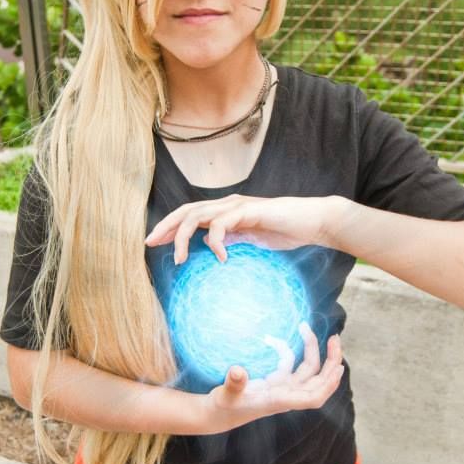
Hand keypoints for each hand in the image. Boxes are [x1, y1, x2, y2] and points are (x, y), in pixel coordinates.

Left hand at [145, 194, 336, 263]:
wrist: (313, 222)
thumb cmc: (287, 231)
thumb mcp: (253, 240)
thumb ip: (233, 240)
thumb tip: (211, 246)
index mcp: (226, 211)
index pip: (190, 215)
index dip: (170, 227)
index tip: (155, 243)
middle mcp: (228, 204)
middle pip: (186, 210)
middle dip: (165, 227)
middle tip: (150, 244)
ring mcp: (237, 205)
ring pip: (197, 215)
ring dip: (182, 237)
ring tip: (178, 259)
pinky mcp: (248, 210)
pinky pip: (221, 224)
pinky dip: (215, 242)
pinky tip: (221, 258)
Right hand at [200, 323, 343, 434]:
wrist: (217, 415)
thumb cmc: (222, 408)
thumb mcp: (225, 395)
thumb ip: (234, 384)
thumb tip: (238, 371)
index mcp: (279, 401)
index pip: (312, 398)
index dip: (328, 385)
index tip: (338, 368)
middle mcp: (285, 396)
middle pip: (318, 382)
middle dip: (330, 362)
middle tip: (335, 338)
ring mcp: (282, 389)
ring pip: (306, 371)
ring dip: (312, 352)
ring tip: (306, 328)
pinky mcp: (274, 383)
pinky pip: (289, 366)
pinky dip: (286, 351)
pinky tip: (272, 339)